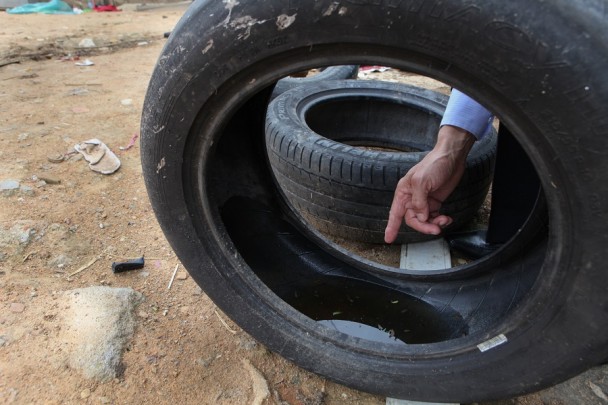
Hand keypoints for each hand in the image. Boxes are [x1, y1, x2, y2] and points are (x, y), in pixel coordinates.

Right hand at [384, 125, 475, 242]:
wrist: (452, 157)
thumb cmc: (433, 164)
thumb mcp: (422, 181)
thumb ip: (419, 201)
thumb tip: (421, 217)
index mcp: (404, 192)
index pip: (395, 213)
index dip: (391, 227)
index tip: (388, 239)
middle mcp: (412, 198)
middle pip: (413, 219)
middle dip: (424, 226)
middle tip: (435, 229)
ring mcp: (424, 200)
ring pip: (424, 220)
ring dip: (434, 224)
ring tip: (444, 221)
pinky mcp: (435, 201)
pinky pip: (434, 216)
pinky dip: (440, 220)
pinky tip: (447, 218)